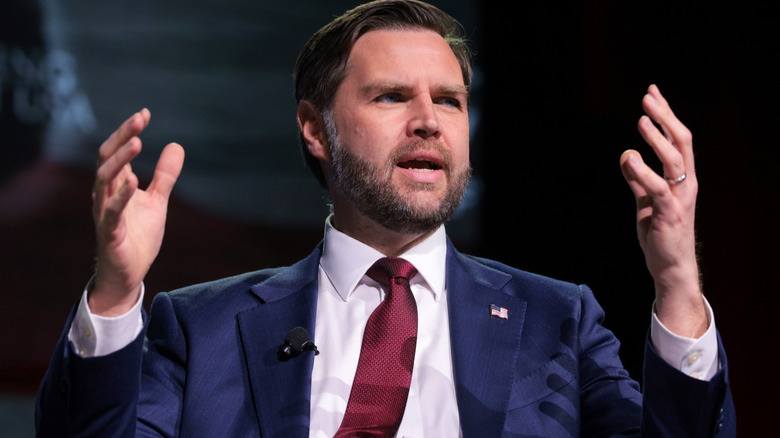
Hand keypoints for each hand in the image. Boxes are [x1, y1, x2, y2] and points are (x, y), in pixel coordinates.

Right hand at [89, 109, 184, 315]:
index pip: (116, 151)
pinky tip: (133, 181)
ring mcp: (105, 213)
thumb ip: (165, 175)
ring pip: (104, 180)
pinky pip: (112, 212)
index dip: (127, 131)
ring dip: (120, 160)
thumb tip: (176, 145)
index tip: (144, 113)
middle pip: (106, 159)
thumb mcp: (157, 201)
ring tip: (136, 142)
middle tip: (139, 119)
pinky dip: (121, 196)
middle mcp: (105, 195)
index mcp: (115, 185)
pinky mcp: (110, 233)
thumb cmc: (137, 236)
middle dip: (121, 137)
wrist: (129, 273)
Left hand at [620, 85, 706, 337]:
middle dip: (665, 117)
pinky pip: (658, 187)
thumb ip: (638, 181)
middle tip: (647, 98)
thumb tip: (627, 157)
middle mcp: (686, 184)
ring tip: (642, 120)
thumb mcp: (645, 202)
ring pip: (674, 160)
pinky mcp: (669, 214)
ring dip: (657, 138)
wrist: (670, 267)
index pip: (677, 139)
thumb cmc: (660, 234)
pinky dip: (644, 171)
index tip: (652, 93)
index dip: (666, 115)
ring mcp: (680, 198)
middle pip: (680, 142)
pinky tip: (631, 158)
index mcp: (682, 179)